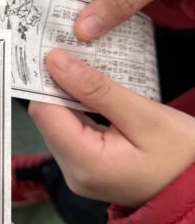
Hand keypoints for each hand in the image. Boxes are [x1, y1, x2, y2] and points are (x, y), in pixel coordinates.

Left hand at [29, 49, 194, 207]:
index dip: (46, 79)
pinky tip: (94, 94)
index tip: (58, 49)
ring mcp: (78, 174)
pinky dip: (79, 110)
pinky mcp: (86, 169)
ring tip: (87, 70)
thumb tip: (55, 61)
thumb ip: (98, 89)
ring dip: (69, 96)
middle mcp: (73, 173)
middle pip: (48, 118)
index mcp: (85, 163)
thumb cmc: (182, 156)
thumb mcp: (145, 116)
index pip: (44, 112)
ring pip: (58, 123)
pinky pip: (72, 133)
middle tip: (75, 53)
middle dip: (58, 85)